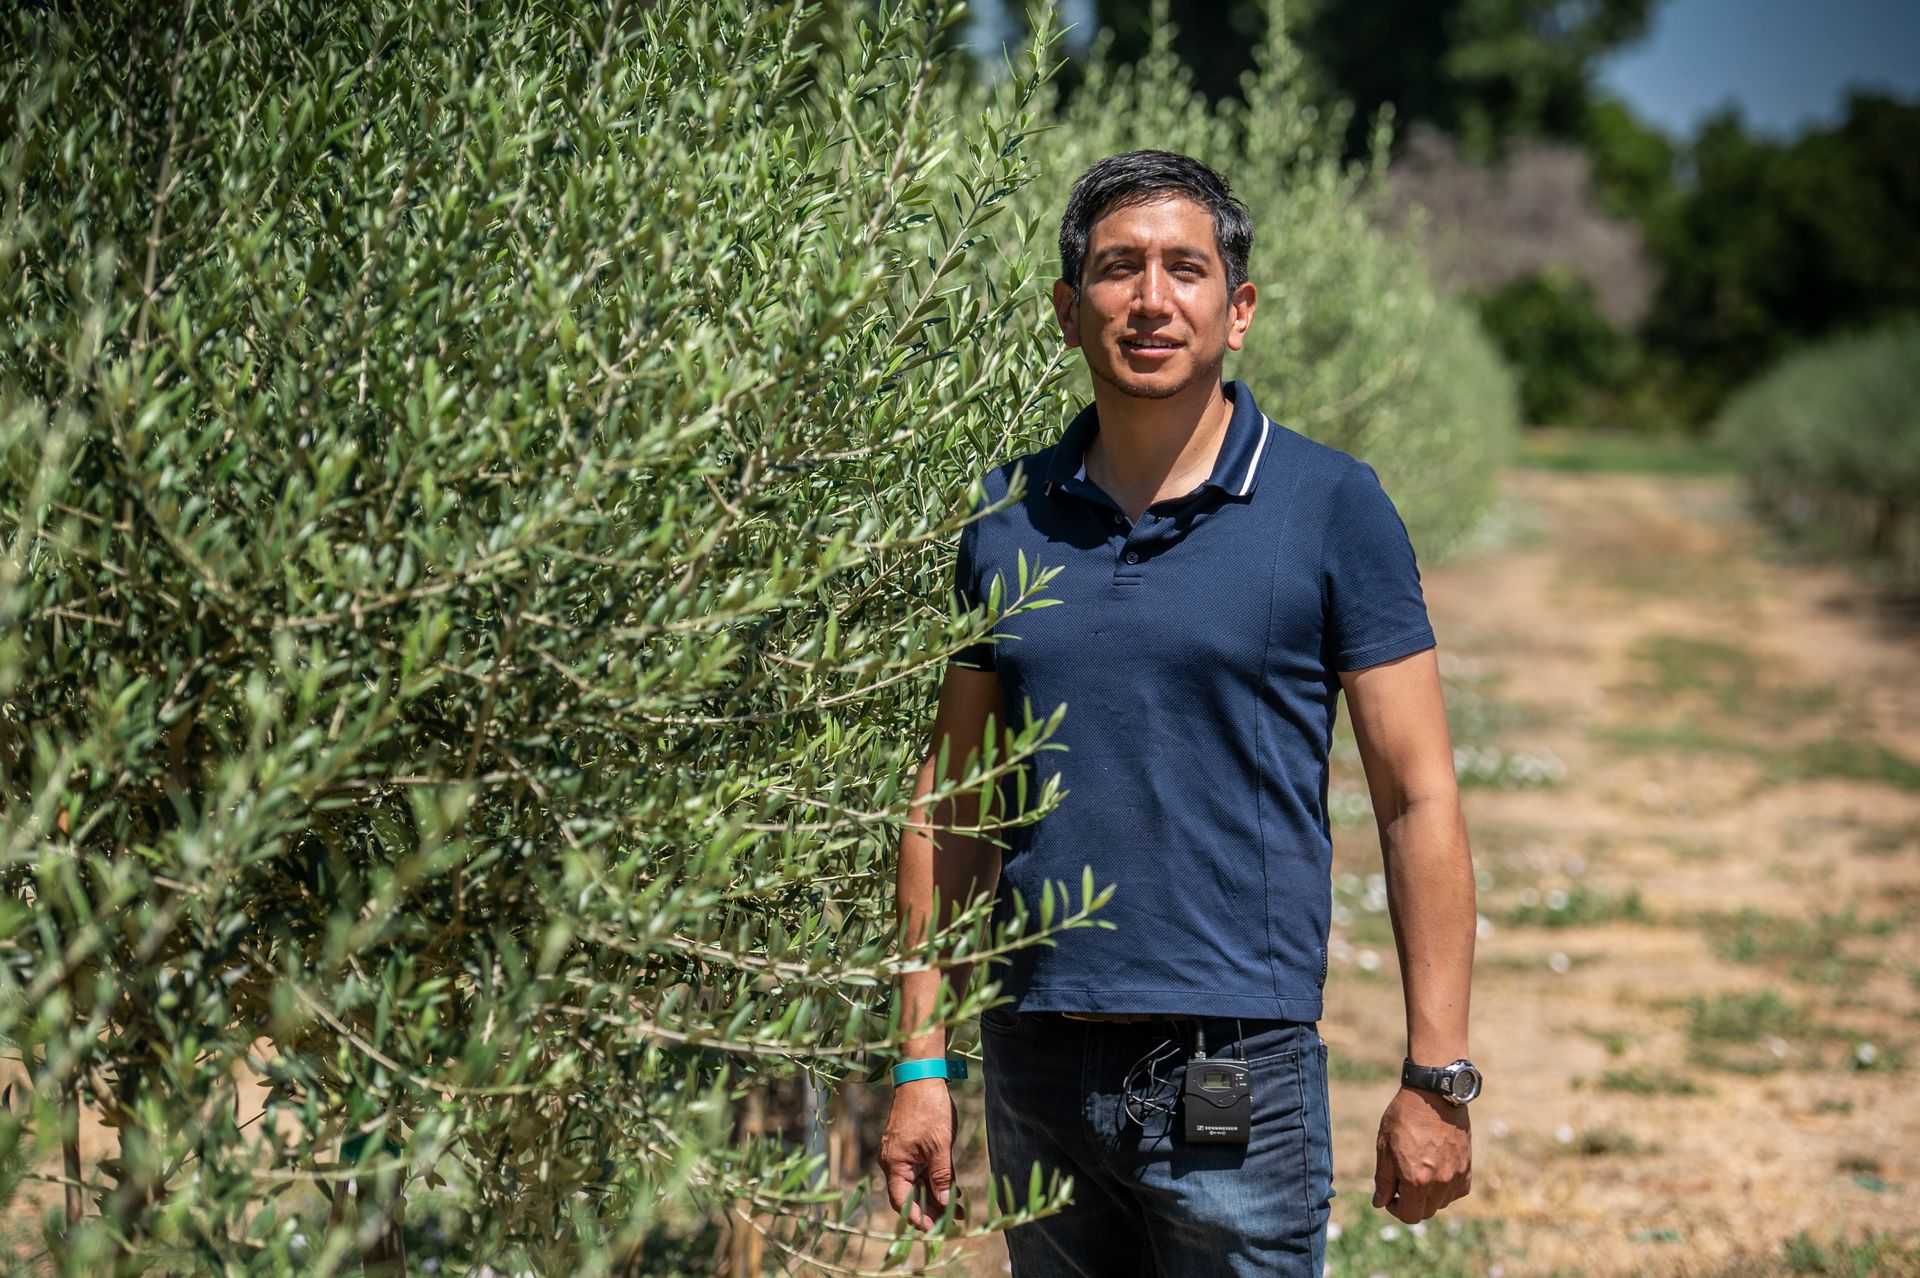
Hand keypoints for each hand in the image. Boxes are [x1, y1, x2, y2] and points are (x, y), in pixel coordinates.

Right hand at [878, 1080, 956, 1230]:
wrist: (922, 1076)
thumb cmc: (929, 1109)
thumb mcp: (940, 1146)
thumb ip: (941, 1176)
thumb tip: (944, 1202)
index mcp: (895, 1164)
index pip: (901, 1201)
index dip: (916, 1218)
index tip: (934, 1230)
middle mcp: (893, 1161)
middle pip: (909, 1195)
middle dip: (930, 1210)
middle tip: (952, 1223)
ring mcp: (900, 1153)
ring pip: (916, 1183)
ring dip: (935, 1195)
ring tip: (959, 1210)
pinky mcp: (909, 1145)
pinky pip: (919, 1170)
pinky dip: (934, 1180)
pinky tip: (952, 1189)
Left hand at [1372, 1086, 1470, 1222]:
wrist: (1434, 1095)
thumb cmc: (1404, 1117)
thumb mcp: (1384, 1147)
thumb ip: (1383, 1180)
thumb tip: (1379, 1203)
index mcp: (1415, 1180)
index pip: (1409, 1215)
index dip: (1396, 1209)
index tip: (1390, 1196)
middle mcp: (1439, 1183)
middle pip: (1425, 1212)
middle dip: (1411, 1203)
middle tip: (1402, 1183)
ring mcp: (1456, 1176)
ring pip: (1441, 1202)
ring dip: (1428, 1196)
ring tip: (1418, 1172)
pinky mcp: (1467, 1168)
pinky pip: (1456, 1191)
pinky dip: (1446, 1188)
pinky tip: (1436, 1170)